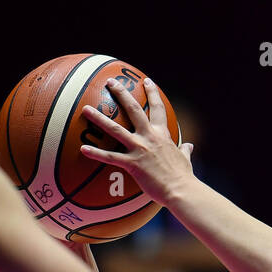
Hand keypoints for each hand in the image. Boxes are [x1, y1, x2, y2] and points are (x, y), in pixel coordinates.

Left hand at [79, 78, 195, 205]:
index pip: (158, 108)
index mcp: (162, 134)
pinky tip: (82, 149)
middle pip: (133, 109)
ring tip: (85, 109)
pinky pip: (110, 157)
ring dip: (99, 119)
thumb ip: (184, 151)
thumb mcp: (185, 160)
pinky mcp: (132, 164)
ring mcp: (139, 149)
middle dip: (121, 94)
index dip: (152, 93)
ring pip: (115, 130)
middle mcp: (149, 137)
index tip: (147, 81)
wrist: (181, 190)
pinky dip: (96, 153)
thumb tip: (189, 146)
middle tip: (111, 82)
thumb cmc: (183, 177)